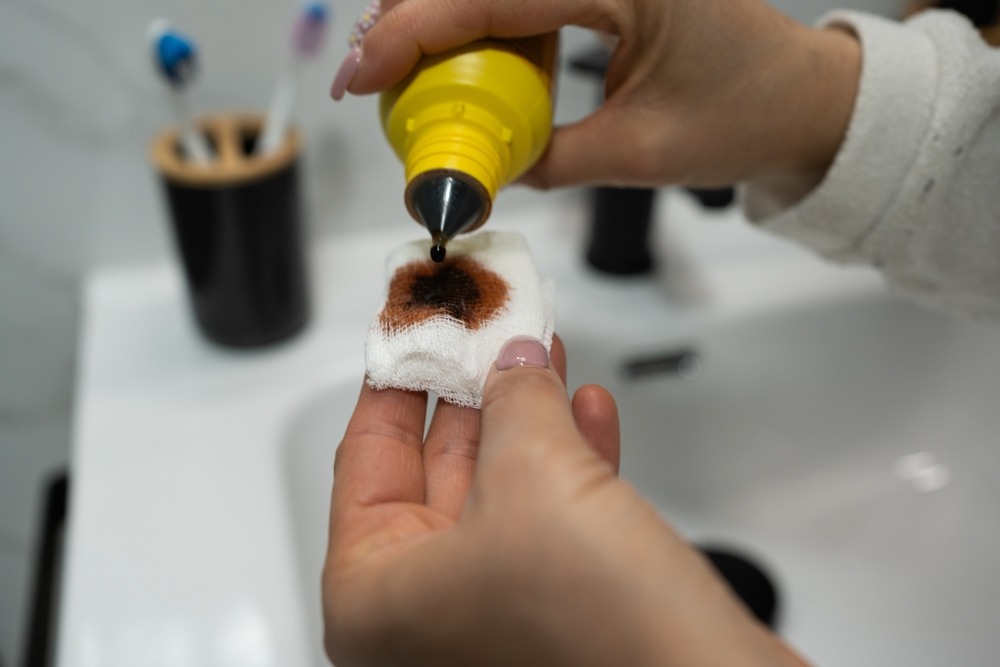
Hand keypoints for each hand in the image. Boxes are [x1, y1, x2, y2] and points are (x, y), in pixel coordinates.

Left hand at [323, 336, 806, 665]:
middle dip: (472, 389)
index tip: (413, 326)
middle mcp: (420, 616)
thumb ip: (514, 402)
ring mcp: (487, 616)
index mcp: (373, 597)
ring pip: (498, 489)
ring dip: (527, 417)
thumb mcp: (535, 475)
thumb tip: (514, 362)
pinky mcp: (552, 613)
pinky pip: (545, 519)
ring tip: (539, 352)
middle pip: (436, 468)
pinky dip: (567, 462)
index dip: (395, 378)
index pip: (366, 456)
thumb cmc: (595, 636)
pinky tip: (586, 411)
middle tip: (482, 327)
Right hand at [332, 0, 859, 189]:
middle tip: (369, 77)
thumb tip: (477, 172)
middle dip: (412, 18)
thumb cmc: (746, 117)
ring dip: (440, 18)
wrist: (803, 101)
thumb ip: (548, 159)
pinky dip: (478, 24)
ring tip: (401, 73)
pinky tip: (457, 61)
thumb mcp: (641, 152)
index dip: (414, 32)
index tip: (361, 76)